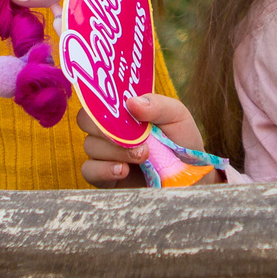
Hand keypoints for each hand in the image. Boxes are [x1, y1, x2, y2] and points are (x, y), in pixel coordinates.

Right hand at [80, 93, 202, 187]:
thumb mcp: (176, 116)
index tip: (118, 110)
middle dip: (107, 128)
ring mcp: (104, 154)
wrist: (190, 174)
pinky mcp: (104, 177)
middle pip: (86, 121)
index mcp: (121, 111)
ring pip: (91, 146)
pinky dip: (104, 169)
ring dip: (116, 151)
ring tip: (144, 156)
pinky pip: (89, 170)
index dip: (99, 102)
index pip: (97, 100)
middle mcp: (108, 130)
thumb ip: (157, 105)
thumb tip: (131, 102)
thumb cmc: (180, 140)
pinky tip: (123, 170)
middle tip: (136, 139)